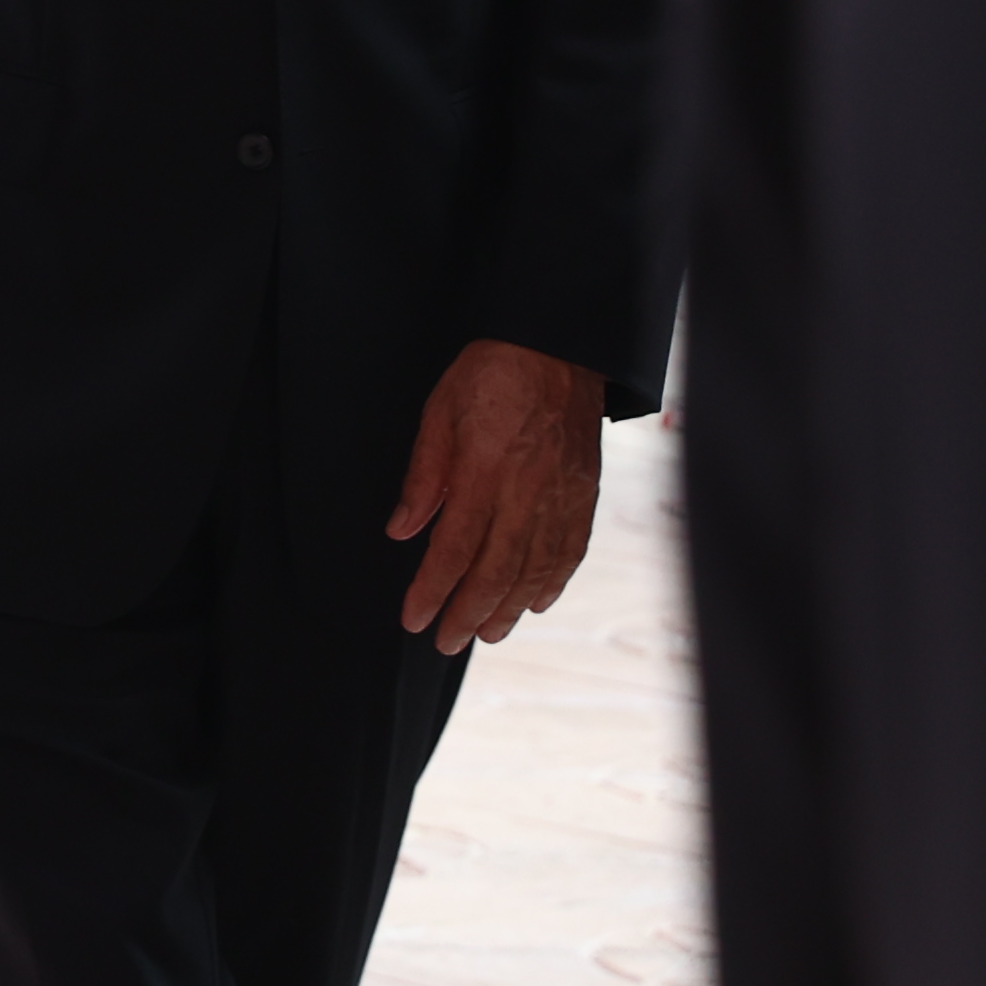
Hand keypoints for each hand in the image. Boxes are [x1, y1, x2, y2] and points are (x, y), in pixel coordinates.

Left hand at [386, 337, 605, 653]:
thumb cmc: (490, 373)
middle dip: (468, 614)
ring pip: (535, 569)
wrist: (558, 344)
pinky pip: (570, 550)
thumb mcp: (439, 413)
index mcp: (483, 470)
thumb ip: (423, 476)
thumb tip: (401, 530)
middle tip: (446, 642)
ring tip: (487, 634)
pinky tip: (535, 603)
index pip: (453, 548)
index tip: (413, 619)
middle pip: (495, 571)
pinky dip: (552, 583)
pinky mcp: (584, 493)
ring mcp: (561, 495)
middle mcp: (526, 491)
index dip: (432, 590)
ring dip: (508, 608)